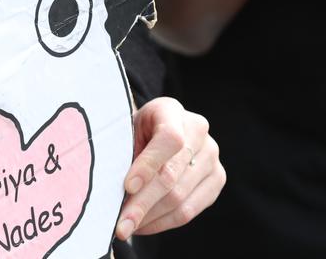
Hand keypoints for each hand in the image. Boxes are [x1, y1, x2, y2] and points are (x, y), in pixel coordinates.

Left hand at [116, 97, 225, 238]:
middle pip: (171, 175)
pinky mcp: (217, 179)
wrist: (156, 128)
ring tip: (126, 228)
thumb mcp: (125, 131)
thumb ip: (125, 154)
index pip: (169, 139)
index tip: (127, 187)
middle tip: (120, 225)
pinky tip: (143, 226)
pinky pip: (190, 209)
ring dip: (150, 217)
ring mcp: (211, 156)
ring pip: (180, 197)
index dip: (148, 165)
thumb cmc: (134, 131)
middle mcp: (198, 130)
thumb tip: (120, 193)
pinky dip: (163, 222)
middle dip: (142, 204)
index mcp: (171, 110)